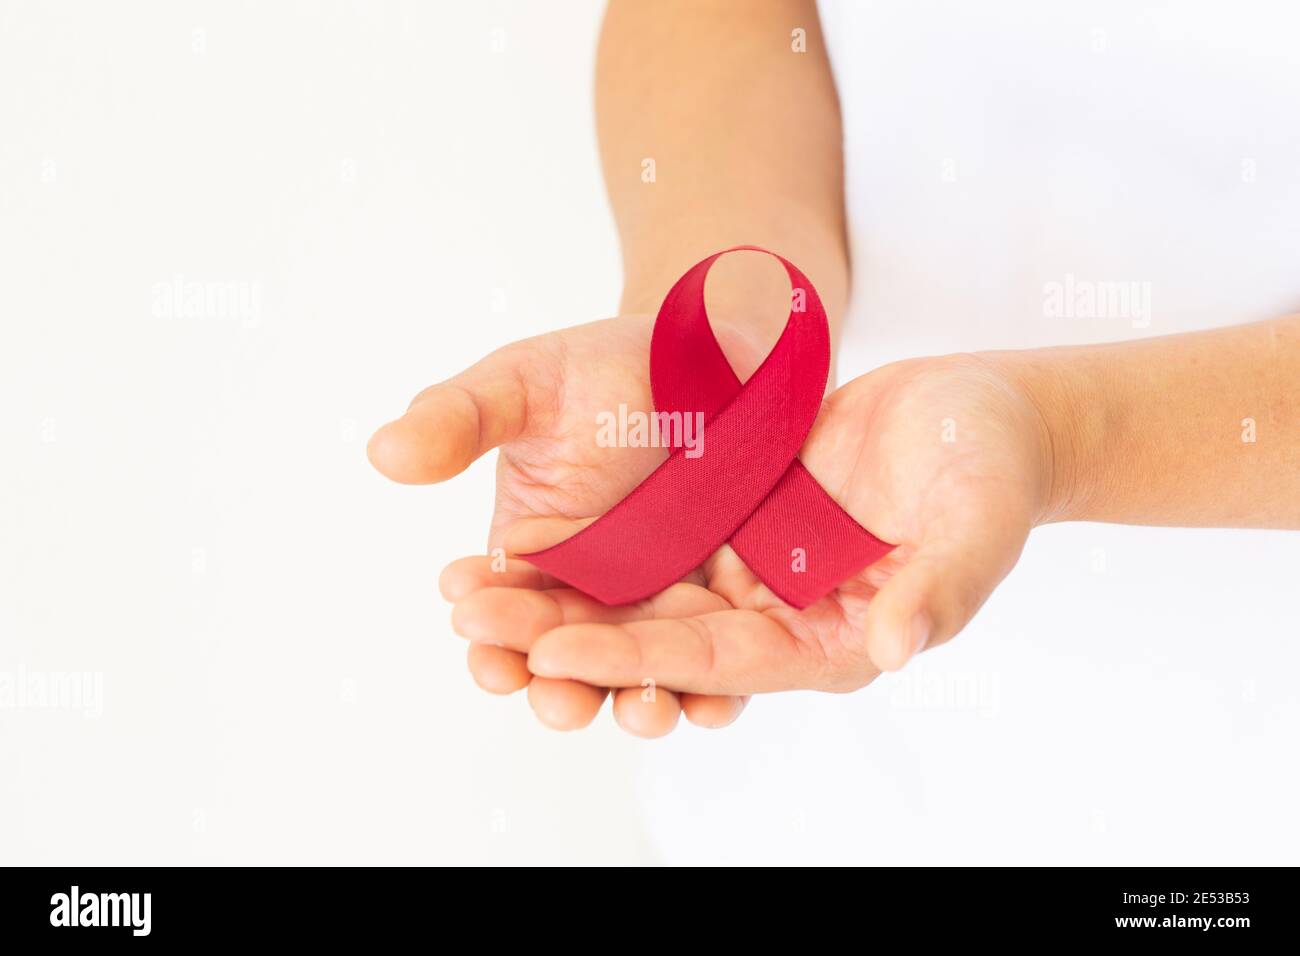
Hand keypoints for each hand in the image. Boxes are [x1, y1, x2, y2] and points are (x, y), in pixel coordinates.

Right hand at [368, 315, 779, 735]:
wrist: (706, 353)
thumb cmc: (603, 369)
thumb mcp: (523, 384)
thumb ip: (458, 417)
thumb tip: (384, 452)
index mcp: (532, 555)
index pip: (501, 613)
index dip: (491, 635)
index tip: (485, 649)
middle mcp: (593, 590)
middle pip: (572, 658)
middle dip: (560, 687)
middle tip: (558, 703)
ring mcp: (662, 600)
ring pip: (645, 671)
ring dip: (638, 701)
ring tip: (641, 712)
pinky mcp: (730, 601)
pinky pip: (721, 658)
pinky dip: (717, 689)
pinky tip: (715, 704)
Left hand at [518, 350, 1057, 696]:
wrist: (978, 407)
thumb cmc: (991, 461)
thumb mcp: (978, 517)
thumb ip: (941, 585)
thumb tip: (896, 647)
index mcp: (829, 639)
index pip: (716, 661)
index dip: (635, 658)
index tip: (553, 651)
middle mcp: (778, 617)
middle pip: (657, 637)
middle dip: (566, 634)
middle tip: (473, 619)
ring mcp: (752, 570)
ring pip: (641, 595)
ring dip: (561, 597)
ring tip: (472, 590)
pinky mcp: (735, 523)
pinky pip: (653, 542)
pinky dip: (593, 547)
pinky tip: (525, 538)